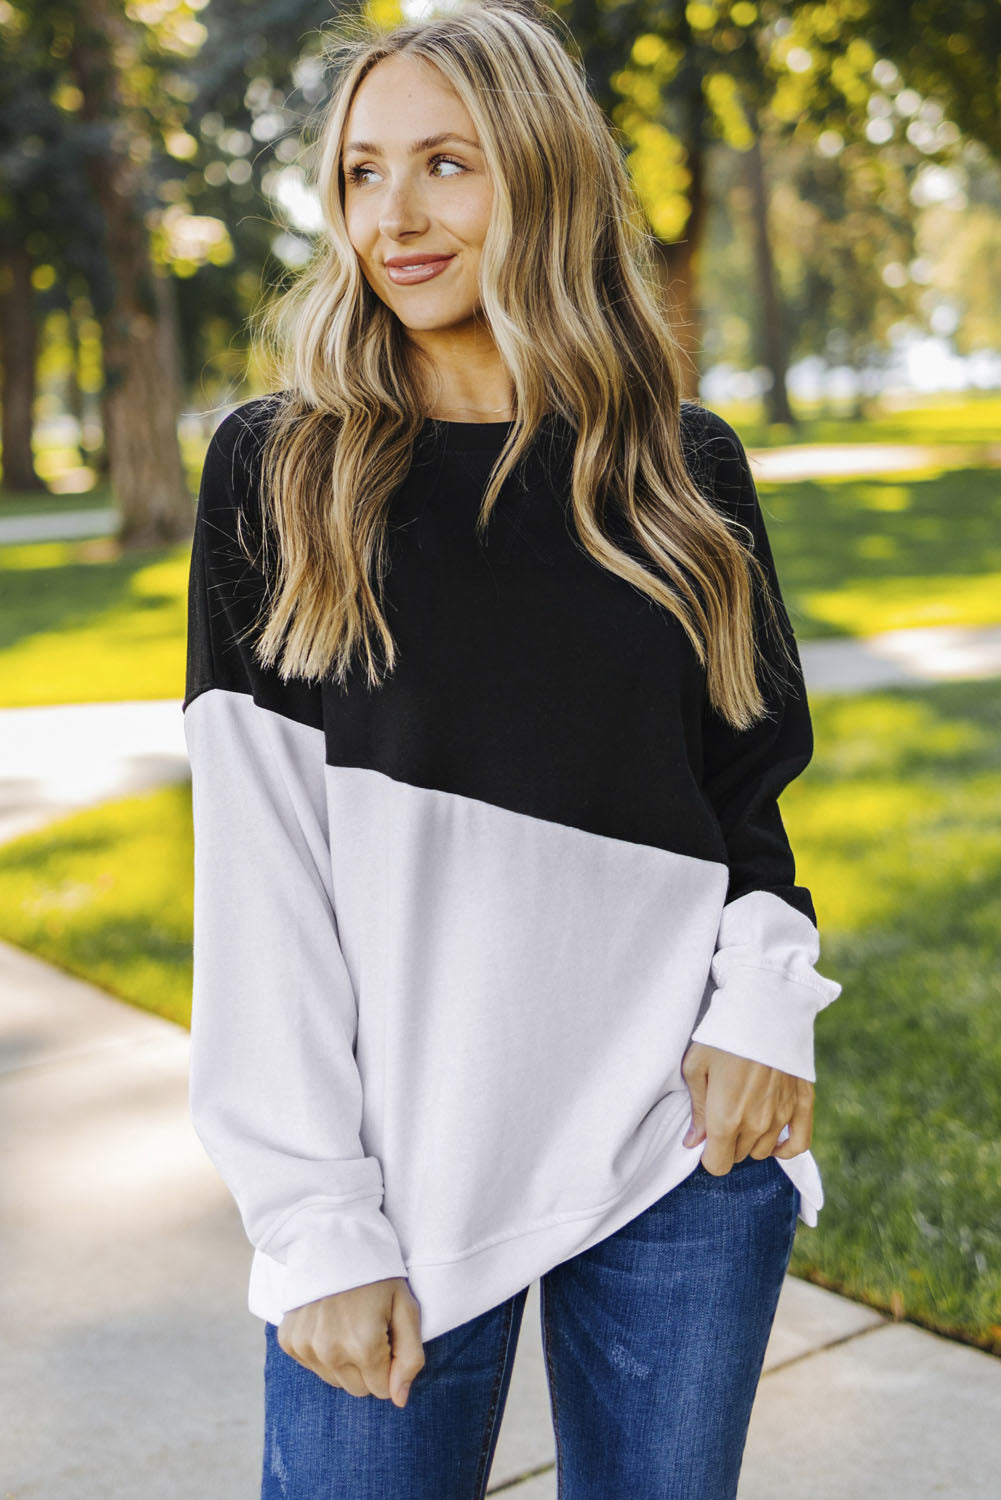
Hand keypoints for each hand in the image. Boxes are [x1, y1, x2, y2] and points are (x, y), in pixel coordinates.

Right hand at [277, 1275, 424, 1406]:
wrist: (332, 1240)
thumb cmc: (377, 1274)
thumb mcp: (406, 1308)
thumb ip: (410, 1357)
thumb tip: (399, 1400)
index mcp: (364, 1346)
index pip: (382, 1391)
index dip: (390, 1366)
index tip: (387, 1336)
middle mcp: (330, 1352)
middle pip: (358, 1389)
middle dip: (368, 1368)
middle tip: (369, 1328)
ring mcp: (305, 1347)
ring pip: (334, 1381)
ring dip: (345, 1361)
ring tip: (348, 1323)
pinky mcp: (289, 1341)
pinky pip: (312, 1366)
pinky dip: (322, 1351)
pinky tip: (328, 1322)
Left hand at [680, 1041, 812, 1174]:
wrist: (764, 1008)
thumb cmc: (723, 1035)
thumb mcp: (695, 1067)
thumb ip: (696, 1109)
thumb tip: (693, 1142)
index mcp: (725, 1119)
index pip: (717, 1165)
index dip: (707, 1155)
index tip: (705, 1137)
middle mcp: (756, 1124)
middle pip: (738, 1156)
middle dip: (726, 1142)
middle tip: (722, 1113)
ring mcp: (781, 1116)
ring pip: (763, 1150)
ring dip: (751, 1139)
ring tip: (744, 1111)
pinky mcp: (802, 1103)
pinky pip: (798, 1144)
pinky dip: (786, 1147)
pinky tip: (775, 1140)